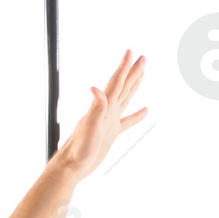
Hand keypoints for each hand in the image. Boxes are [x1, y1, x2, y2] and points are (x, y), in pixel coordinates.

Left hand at [55, 50, 146, 177]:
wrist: (73, 165)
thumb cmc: (79, 148)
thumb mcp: (90, 127)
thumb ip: (96, 108)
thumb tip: (94, 88)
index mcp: (104, 107)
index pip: (116, 82)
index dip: (124, 67)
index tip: (131, 52)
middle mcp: (107, 110)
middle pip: (123, 86)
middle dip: (133, 71)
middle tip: (142, 57)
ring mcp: (110, 121)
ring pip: (126, 98)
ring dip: (134, 85)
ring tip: (142, 74)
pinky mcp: (111, 133)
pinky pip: (128, 121)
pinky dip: (137, 115)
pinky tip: (144, 111)